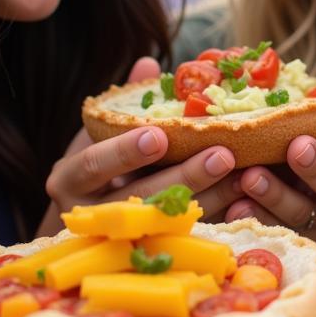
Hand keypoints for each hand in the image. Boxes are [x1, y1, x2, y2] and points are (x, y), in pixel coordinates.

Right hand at [46, 58, 239, 220]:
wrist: (97, 210)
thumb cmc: (105, 158)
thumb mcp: (107, 128)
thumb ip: (129, 99)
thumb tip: (149, 64)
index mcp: (70, 179)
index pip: (94, 166)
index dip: (125, 152)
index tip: (159, 136)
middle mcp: (90, 215)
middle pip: (139, 199)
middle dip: (184, 177)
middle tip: (223, 155)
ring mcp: (119, 239)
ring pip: (167, 223)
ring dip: (210, 198)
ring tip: (245, 175)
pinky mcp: (151, 252)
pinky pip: (187, 238)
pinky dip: (218, 217)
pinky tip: (245, 199)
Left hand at [223, 119, 315, 242]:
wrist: (280, 182)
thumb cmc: (295, 142)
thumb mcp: (306, 126)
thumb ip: (305, 113)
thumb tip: (276, 74)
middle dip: (315, 166)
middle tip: (297, 148)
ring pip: (303, 211)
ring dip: (276, 194)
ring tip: (250, 177)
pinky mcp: (295, 239)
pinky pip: (277, 232)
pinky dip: (256, 218)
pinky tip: (236, 208)